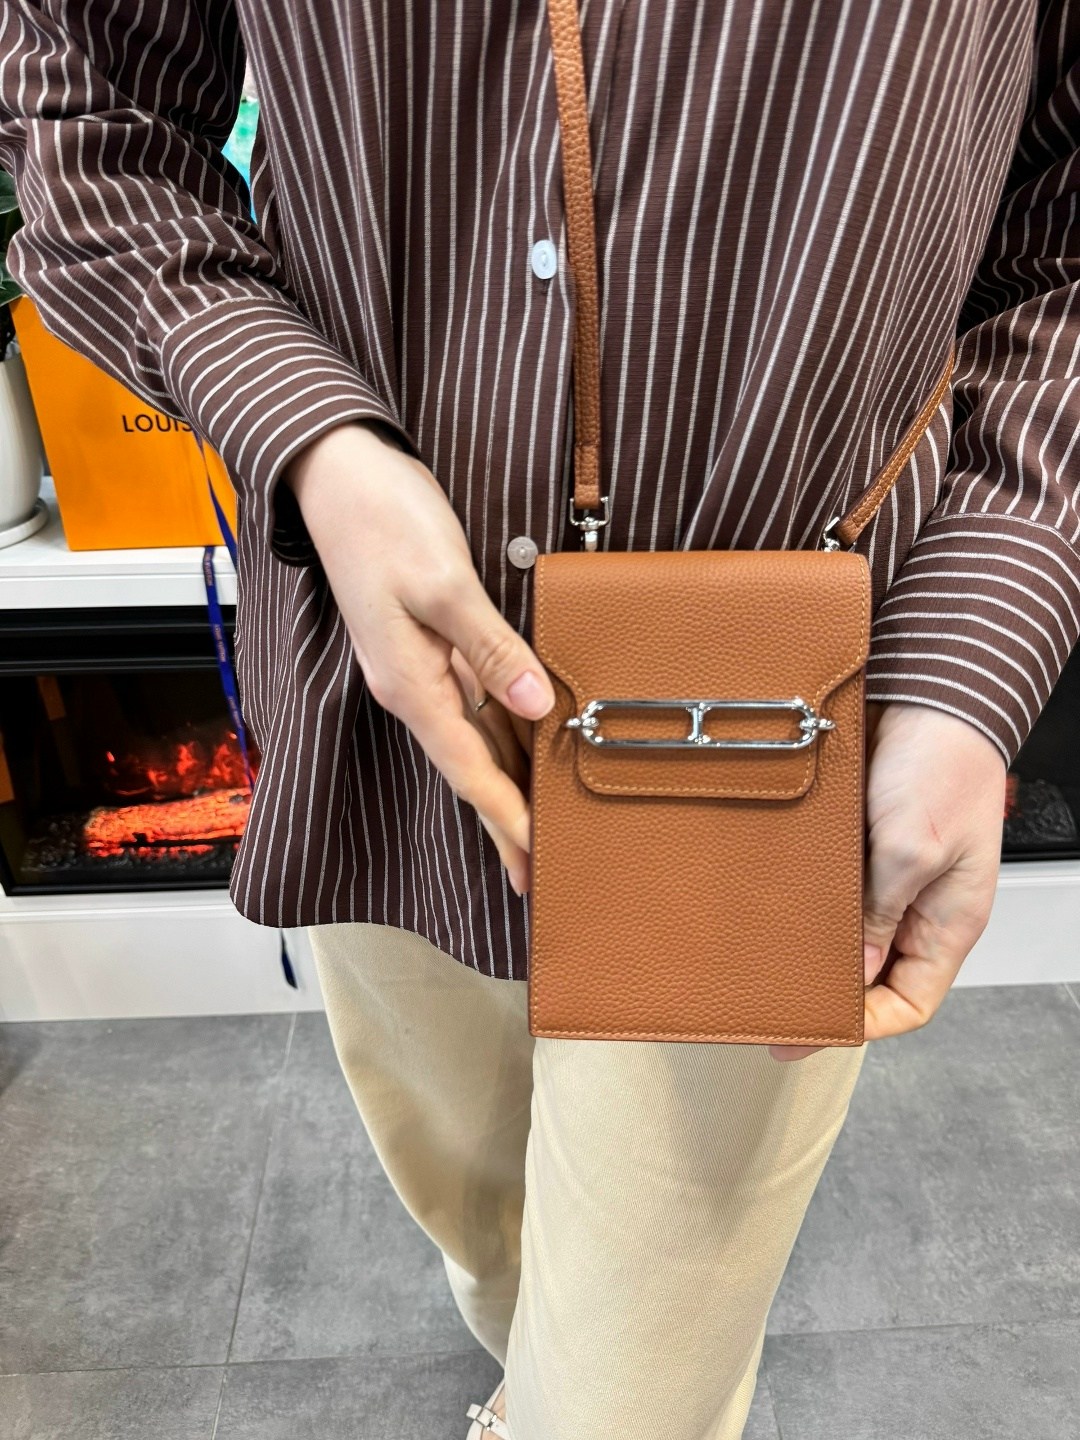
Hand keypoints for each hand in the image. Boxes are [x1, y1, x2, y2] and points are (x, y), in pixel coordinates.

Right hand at [283, 421, 551, 893]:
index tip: (534, 862)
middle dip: (504, 820)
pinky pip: (475, 699)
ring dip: (506, 780)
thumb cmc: (382, 519)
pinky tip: (528, 740)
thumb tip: (536, 706)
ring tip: (540, 823)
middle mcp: (414, 685)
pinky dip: (503, 728)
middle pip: (471, 767)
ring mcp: (420, 665)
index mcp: (412, 683)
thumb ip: (493, 648)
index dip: (505, 818)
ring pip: (474, 738)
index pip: (469, 769)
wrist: (337, 471)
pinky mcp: (430, 639)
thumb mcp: (444, 583)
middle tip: (538, 870)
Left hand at [769, 700, 1006, 1061]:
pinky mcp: (862, 845)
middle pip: (874, 974)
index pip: (910, 1003)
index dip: (867, 1024)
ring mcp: (889, 875)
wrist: (930, 694)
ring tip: (766, 962)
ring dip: (812, 946)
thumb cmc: (942, 765)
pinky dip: (806, 902)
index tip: (815, 1028)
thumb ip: (878, 915)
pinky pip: (834, 889)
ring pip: (848, 933)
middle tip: (773, 1006)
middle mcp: (918, 906)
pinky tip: (774, 908)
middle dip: (829, 992)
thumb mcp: (909, 852)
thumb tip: (849, 972)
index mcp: (948, 923)